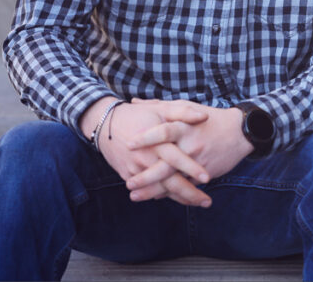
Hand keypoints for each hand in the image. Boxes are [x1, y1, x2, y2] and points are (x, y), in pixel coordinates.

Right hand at [81, 97, 212, 206]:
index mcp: (156, 141)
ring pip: (160, 190)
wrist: (105, 124)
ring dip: (180, 198)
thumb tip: (205, 116)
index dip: (191, 168)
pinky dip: (164, 195)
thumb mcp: (161, 108)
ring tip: (198, 203)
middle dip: (189, 193)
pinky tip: (180, 199)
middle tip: (207, 202)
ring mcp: (136, 170)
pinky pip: (148, 190)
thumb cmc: (138, 115)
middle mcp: (146, 158)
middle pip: (169, 181)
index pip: (176, 158)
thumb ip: (183, 112)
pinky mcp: (129, 176)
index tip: (207, 178)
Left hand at [124, 100, 253, 201]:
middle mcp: (191, 145)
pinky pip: (185, 187)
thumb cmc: (209, 117)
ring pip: (174, 180)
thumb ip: (158, 106)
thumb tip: (133, 102)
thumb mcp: (186, 106)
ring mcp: (198, 162)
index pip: (164, 132)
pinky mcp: (205, 175)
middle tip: (129, 184)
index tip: (128, 144)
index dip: (146, 138)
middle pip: (166, 164)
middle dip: (146, 176)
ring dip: (153, 190)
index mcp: (185, 126)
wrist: (240, 132)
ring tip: (135, 196)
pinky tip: (154, 197)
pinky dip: (170, 193)